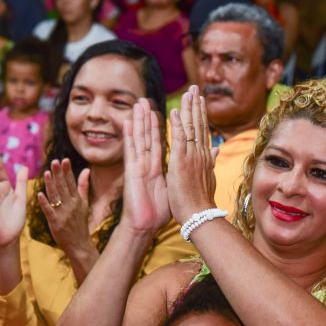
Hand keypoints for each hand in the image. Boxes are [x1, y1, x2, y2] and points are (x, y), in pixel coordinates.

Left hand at [37, 158, 94, 258]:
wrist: (79, 243)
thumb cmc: (80, 222)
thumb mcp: (84, 203)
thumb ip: (83, 186)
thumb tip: (86, 170)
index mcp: (77, 199)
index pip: (71, 182)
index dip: (67, 171)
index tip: (64, 160)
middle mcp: (71, 205)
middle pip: (63, 187)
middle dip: (59, 174)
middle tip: (54, 161)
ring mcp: (63, 213)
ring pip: (56, 196)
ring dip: (51, 184)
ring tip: (46, 173)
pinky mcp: (56, 223)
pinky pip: (49, 211)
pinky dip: (44, 203)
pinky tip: (39, 194)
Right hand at [121, 98, 170, 234]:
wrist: (146, 225)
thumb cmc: (159, 211)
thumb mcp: (173, 188)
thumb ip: (181, 174)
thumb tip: (196, 166)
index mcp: (157, 168)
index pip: (160, 142)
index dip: (161, 126)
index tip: (163, 110)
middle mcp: (147, 164)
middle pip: (147, 136)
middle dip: (147, 118)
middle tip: (146, 99)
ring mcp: (138, 166)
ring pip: (139, 139)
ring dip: (138, 121)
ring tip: (138, 104)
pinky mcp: (132, 172)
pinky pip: (131, 151)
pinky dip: (130, 137)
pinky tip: (128, 123)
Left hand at [167, 85, 217, 223]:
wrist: (199, 215)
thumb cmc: (201, 201)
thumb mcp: (208, 178)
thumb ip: (211, 161)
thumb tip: (216, 149)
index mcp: (205, 158)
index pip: (203, 131)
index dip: (201, 114)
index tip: (200, 100)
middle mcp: (200, 154)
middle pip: (199, 124)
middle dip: (197, 105)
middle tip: (195, 88)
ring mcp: (191, 157)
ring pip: (191, 127)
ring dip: (189, 108)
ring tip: (187, 93)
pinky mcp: (180, 162)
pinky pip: (179, 139)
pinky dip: (177, 125)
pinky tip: (175, 111)